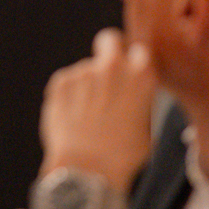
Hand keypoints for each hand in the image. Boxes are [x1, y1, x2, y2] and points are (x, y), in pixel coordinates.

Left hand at [38, 28, 156, 185]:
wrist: (87, 168)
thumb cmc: (122, 156)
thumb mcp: (147, 127)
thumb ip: (140, 100)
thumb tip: (134, 96)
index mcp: (142, 77)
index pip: (140, 51)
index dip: (133, 62)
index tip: (129, 72)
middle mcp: (113, 67)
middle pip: (109, 39)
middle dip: (108, 50)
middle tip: (105, 72)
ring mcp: (85, 71)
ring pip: (85, 71)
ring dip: (86, 86)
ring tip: (87, 119)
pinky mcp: (61, 81)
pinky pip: (67, 84)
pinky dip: (69, 97)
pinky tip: (73, 120)